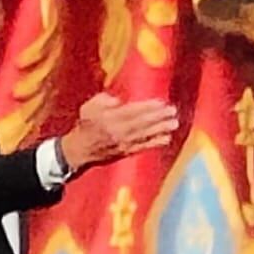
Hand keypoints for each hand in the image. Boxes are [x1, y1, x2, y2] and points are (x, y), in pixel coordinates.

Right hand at [58, 93, 179, 173]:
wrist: (80, 150)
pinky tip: (167, 138)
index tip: (161, 102)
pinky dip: (155, 143)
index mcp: (109, 118)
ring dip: (161, 129)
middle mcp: (118, 131)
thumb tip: (118, 101)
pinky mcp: (126, 152)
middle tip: (172, 111)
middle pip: (142, 123)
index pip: (132, 111)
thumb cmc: (85, 125)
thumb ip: (103, 100)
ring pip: (145, 135)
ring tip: (174, 123)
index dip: (148, 107)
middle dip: (158, 117)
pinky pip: (143, 147)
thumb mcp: (89, 107)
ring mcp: (123, 143)